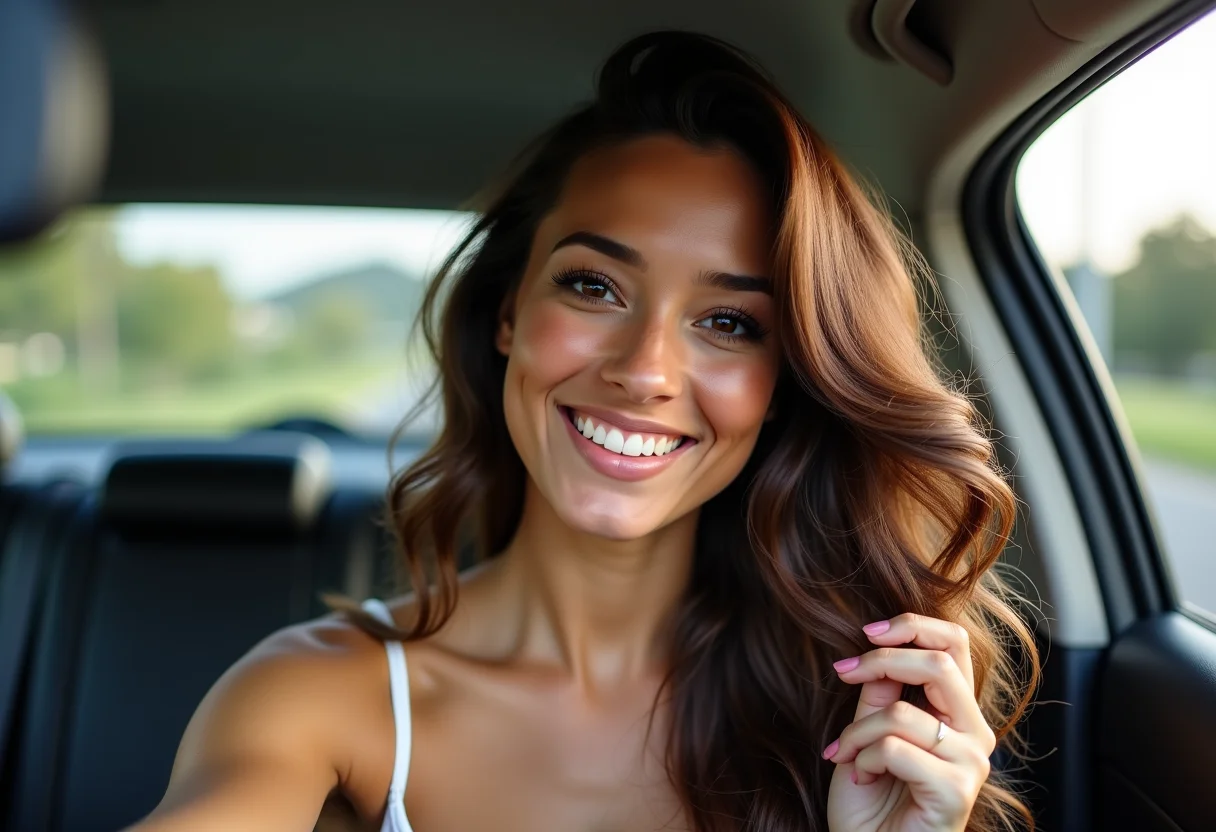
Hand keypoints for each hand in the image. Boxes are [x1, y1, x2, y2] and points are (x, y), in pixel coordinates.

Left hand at [824, 613, 995, 831]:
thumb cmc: (871, 800)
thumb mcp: (868, 733)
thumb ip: (879, 693)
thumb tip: (876, 649)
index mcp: (959, 714)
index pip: (953, 645)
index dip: (911, 627)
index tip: (866, 633)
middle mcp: (975, 734)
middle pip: (938, 663)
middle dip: (881, 661)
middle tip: (843, 672)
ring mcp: (970, 764)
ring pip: (901, 712)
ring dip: (857, 731)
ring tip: (846, 754)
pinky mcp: (956, 791)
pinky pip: (895, 749)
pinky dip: (864, 759)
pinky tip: (862, 779)